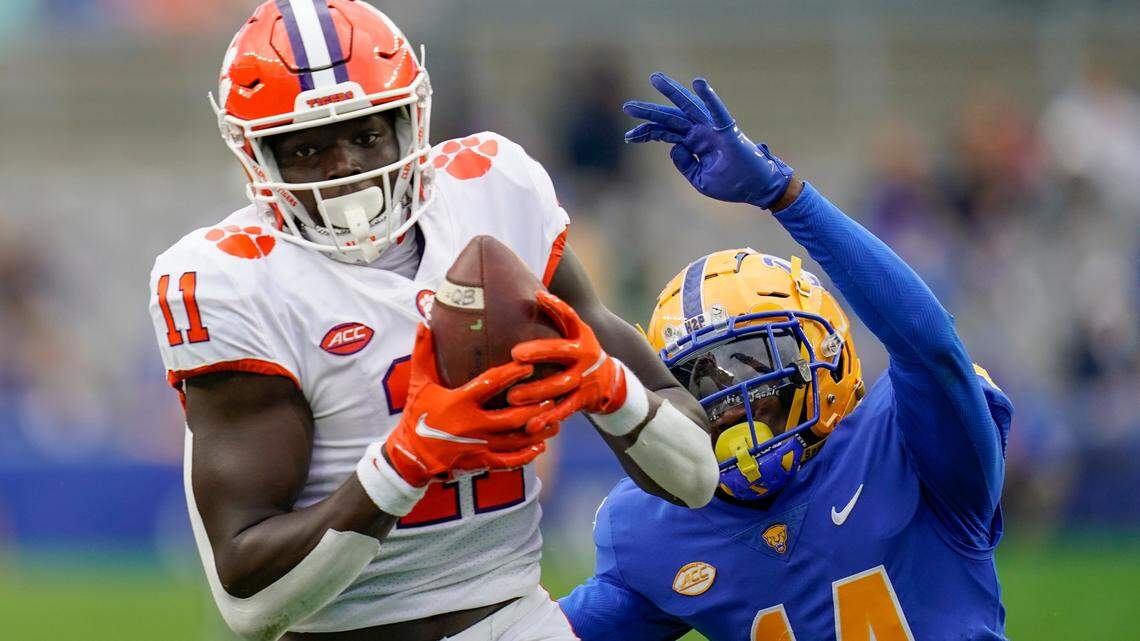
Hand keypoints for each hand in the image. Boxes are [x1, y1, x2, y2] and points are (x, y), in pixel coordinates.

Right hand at [384, 324, 558, 486]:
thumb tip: (424, 323)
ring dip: (537, 431)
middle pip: (510, 417)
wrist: (409, 455)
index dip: (510, 375)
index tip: (527, 365)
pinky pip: (508, 461)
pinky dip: (526, 455)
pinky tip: (540, 446)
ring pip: (514, 441)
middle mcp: (471, 426)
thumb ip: (424, 353)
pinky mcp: (479, 462)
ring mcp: (477, 446)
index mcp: (458, 402)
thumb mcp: (418, 383)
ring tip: (555, 420)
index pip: (489, 385)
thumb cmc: (416, 414)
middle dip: (533, 407)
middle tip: (551, 395)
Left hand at [507, 292, 625, 431]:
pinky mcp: (583, 400)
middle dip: (539, 353)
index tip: (540, 297)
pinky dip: (548, 417)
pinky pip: (564, 409)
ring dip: (536, 392)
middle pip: (561, 352)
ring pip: (559, 385)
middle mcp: (585, 355)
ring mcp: (585, 379)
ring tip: (513, 397)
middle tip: (515, 355)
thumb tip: (534, 292)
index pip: (570, 317)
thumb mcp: (576, 334)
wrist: (611, 382)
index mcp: (581, 336)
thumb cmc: (580, 353)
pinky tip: (530, 424)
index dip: (557, 305)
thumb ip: (558, 317)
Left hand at [623, 72, 793, 208]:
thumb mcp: (699, 179)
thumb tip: (672, 146)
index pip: (665, 133)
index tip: (628, 137)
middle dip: (649, 111)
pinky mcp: (727, 131)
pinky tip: (698, 83)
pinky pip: (718, 112)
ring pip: (688, 108)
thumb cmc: (731, 184)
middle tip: (627, 106)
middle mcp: (700, 132)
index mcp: (693, 143)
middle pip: (671, 118)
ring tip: (654, 79)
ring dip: (672, 92)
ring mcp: (713, 129)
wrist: (756, 190)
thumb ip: (684, 163)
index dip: (646, 132)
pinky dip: (709, 97)